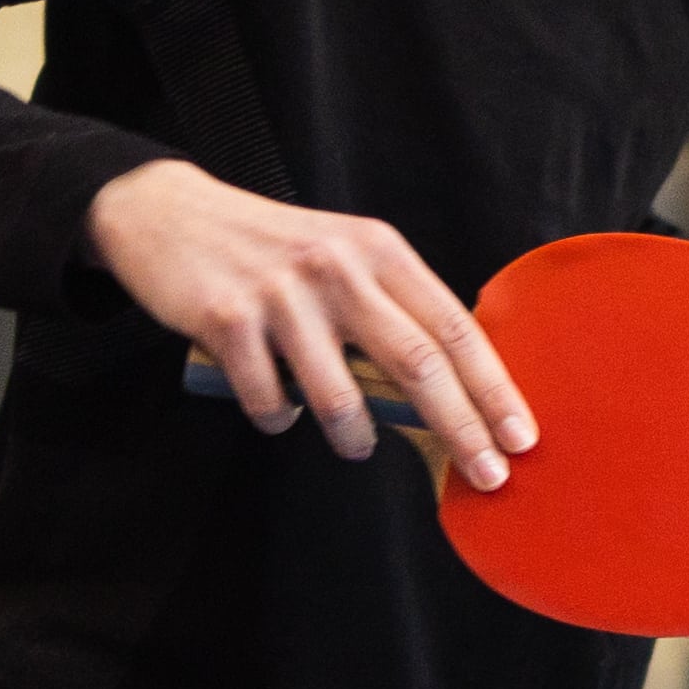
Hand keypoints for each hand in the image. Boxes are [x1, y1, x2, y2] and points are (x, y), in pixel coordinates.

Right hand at [85, 160, 539, 482]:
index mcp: (379, 250)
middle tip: (488, 476)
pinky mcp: (226, 318)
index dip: (494, 388)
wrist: (167, 212)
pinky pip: (268, 398)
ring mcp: (282, 293)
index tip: (521, 436)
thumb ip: (391, 310)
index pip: (455, 327)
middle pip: (419, 362)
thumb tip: (451, 390)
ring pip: (341, 395)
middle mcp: (338, 266)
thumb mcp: (343, 256)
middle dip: (461, 429)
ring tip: (357, 446)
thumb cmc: (271, 249)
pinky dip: (280, 418)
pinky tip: (280, 412)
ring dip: (355, 437)